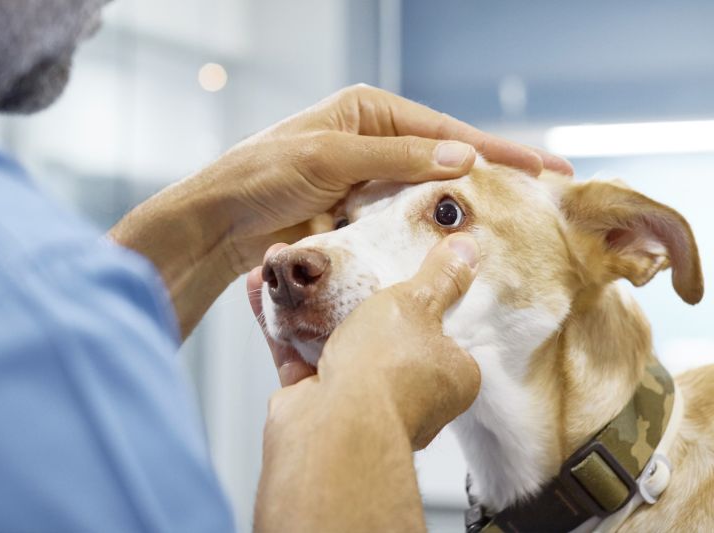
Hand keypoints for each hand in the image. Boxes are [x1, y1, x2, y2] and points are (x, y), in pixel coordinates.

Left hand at [220, 84, 571, 272]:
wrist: (220, 224)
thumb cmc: (263, 175)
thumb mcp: (330, 157)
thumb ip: (396, 158)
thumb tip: (463, 157)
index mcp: (368, 112)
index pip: (444, 131)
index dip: (495, 150)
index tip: (544, 166)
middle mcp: (373, 143)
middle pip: (443, 162)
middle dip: (490, 179)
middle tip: (544, 198)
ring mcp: (367, 184)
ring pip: (425, 197)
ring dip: (461, 211)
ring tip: (515, 226)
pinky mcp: (358, 218)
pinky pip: (401, 225)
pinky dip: (426, 235)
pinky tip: (457, 247)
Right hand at [249, 233, 481, 448]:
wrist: (334, 425)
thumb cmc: (387, 368)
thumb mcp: (418, 305)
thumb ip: (439, 278)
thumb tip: (466, 250)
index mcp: (447, 377)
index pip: (442, 333)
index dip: (422, 299)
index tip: (399, 272)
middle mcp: (404, 392)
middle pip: (380, 334)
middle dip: (351, 293)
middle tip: (339, 262)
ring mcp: (356, 398)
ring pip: (332, 337)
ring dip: (307, 299)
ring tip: (291, 261)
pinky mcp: (314, 399)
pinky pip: (295, 351)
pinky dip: (279, 320)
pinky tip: (261, 285)